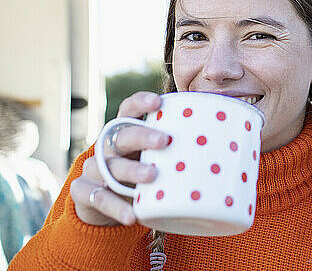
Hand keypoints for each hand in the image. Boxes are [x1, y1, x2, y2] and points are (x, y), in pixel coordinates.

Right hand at [70, 91, 168, 225]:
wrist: (101, 206)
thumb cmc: (137, 175)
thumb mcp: (153, 161)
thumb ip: (176, 153)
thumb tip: (223, 149)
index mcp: (124, 133)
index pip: (128, 110)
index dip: (140, 103)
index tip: (158, 101)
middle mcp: (106, 147)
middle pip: (121, 136)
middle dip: (142, 136)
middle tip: (164, 140)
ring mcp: (92, 169)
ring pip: (110, 166)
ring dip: (131, 170)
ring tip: (152, 176)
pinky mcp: (83, 193)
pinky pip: (98, 198)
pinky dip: (116, 207)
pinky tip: (132, 215)